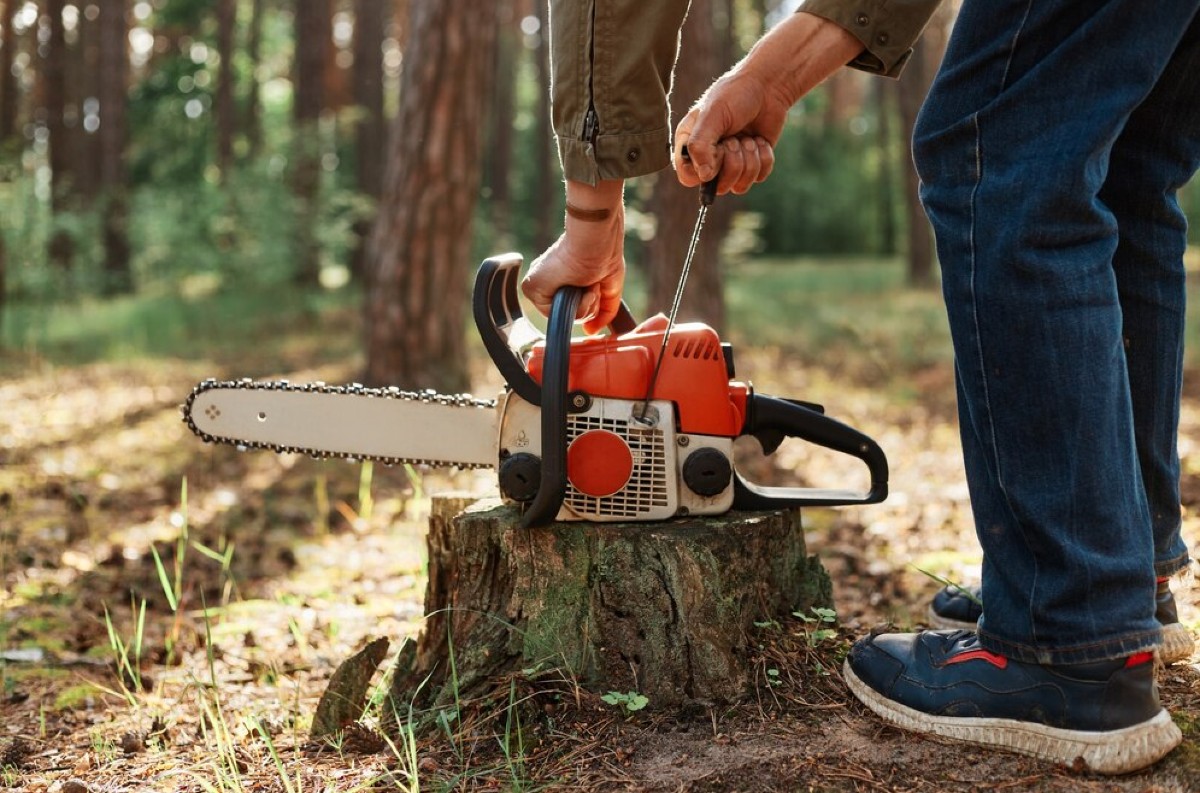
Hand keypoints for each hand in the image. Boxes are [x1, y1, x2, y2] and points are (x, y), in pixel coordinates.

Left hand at [521, 180, 625, 334]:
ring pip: (564, 315)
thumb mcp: (609, 289)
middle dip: (588, 304)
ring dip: (584, 304)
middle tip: (592, 283)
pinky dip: (575, 304)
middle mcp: (548, 282)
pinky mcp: (531, 288)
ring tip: (586, 282)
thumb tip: (591, 331)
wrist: (596, 243)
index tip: (595, 284)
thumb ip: (603, 312)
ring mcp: (539, 285)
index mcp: (561, 278)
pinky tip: (578, 285)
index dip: (589, 303)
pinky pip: (555, 314)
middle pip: (570, 314)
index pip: (572, 306)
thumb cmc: (605, 256)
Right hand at [674, 12, 861, 191]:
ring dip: (750, 160)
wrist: (768, 87)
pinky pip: (759, 178)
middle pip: (717, 186)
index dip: (704, 171)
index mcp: (691, 146)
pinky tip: (760, 140)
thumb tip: (704, 176)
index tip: (717, 151)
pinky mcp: (753, 164)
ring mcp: (731, 163)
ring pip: (739, 186)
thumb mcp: (712, 115)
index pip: (688, 177)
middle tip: (735, 139)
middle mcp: (709, 158)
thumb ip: (700, 145)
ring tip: (749, 138)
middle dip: (732, 162)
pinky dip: (764, 158)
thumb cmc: (734, 95)